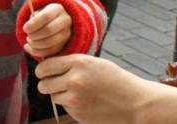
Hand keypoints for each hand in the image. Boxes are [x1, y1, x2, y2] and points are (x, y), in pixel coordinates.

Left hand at [23, 3, 71, 57]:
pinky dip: (37, 52)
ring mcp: (67, 33)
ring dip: (35, 45)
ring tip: (29, 41)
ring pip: (50, 43)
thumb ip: (33, 18)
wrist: (55, 21)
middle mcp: (65, 20)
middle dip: (34, 35)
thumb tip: (28, 29)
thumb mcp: (38, 12)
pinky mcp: (64, 44)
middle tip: (28, 36)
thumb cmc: (43, 16)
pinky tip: (29, 48)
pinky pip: (50, 51)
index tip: (25, 28)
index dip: (34, 24)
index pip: (46, 16)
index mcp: (57, 9)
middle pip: (49, 30)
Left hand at [36, 54, 150, 123]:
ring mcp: (74, 99)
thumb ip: (74, 64)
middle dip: (46, 83)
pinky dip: (70, 104)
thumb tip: (50, 66)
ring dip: (59, 94)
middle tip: (54, 82)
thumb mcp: (95, 63)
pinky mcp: (77, 114)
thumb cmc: (115, 79)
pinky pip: (65, 107)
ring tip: (77, 91)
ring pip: (53, 96)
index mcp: (79, 62)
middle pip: (44, 83)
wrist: (134, 103)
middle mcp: (73, 79)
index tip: (44, 71)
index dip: (42, 69)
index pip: (46, 66)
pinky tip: (86, 101)